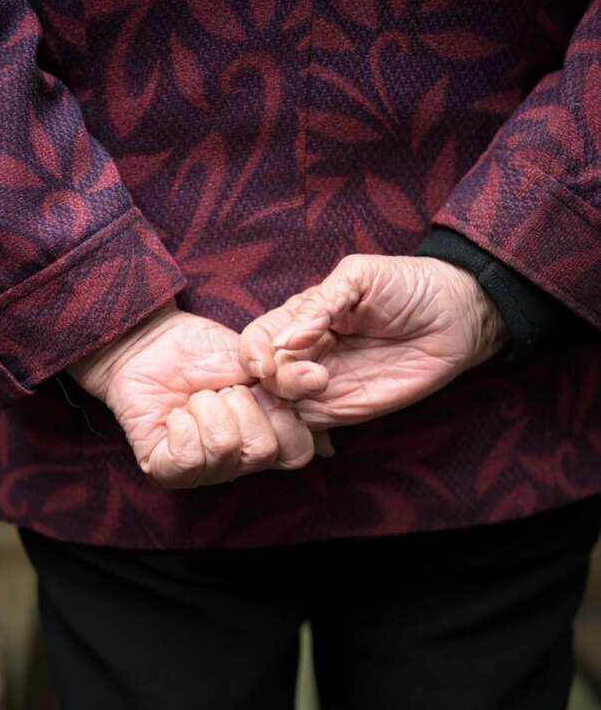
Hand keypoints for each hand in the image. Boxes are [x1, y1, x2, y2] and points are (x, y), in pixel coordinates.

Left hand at [66, 302, 333, 487]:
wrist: (151, 342)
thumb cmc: (202, 352)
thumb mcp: (258, 361)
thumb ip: (292, 381)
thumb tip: (325, 392)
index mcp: (268, 438)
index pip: (297, 453)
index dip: (282, 415)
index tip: (262, 387)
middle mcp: (240, 462)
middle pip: (261, 451)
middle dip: (240, 404)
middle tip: (220, 391)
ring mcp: (205, 471)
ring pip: (225, 450)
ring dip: (207, 408)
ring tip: (194, 399)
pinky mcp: (168, 470)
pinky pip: (188, 458)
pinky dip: (182, 425)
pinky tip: (175, 415)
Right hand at [239, 254, 508, 430]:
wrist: (457, 316)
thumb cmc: (408, 285)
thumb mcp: (360, 277)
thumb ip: (320, 303)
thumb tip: (285, 339)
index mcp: (298, 318)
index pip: (256, 340)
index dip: (252, 353)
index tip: (267, 362)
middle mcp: (303, 354)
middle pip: (263, 379)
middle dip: (278, 380)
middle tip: (315, 376)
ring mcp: (322, 386)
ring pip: (280, 407)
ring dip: (288, 409)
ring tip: (323, 389)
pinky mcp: (345, 412)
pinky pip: (309, 428)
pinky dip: (302, 432)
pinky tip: (317, 423)